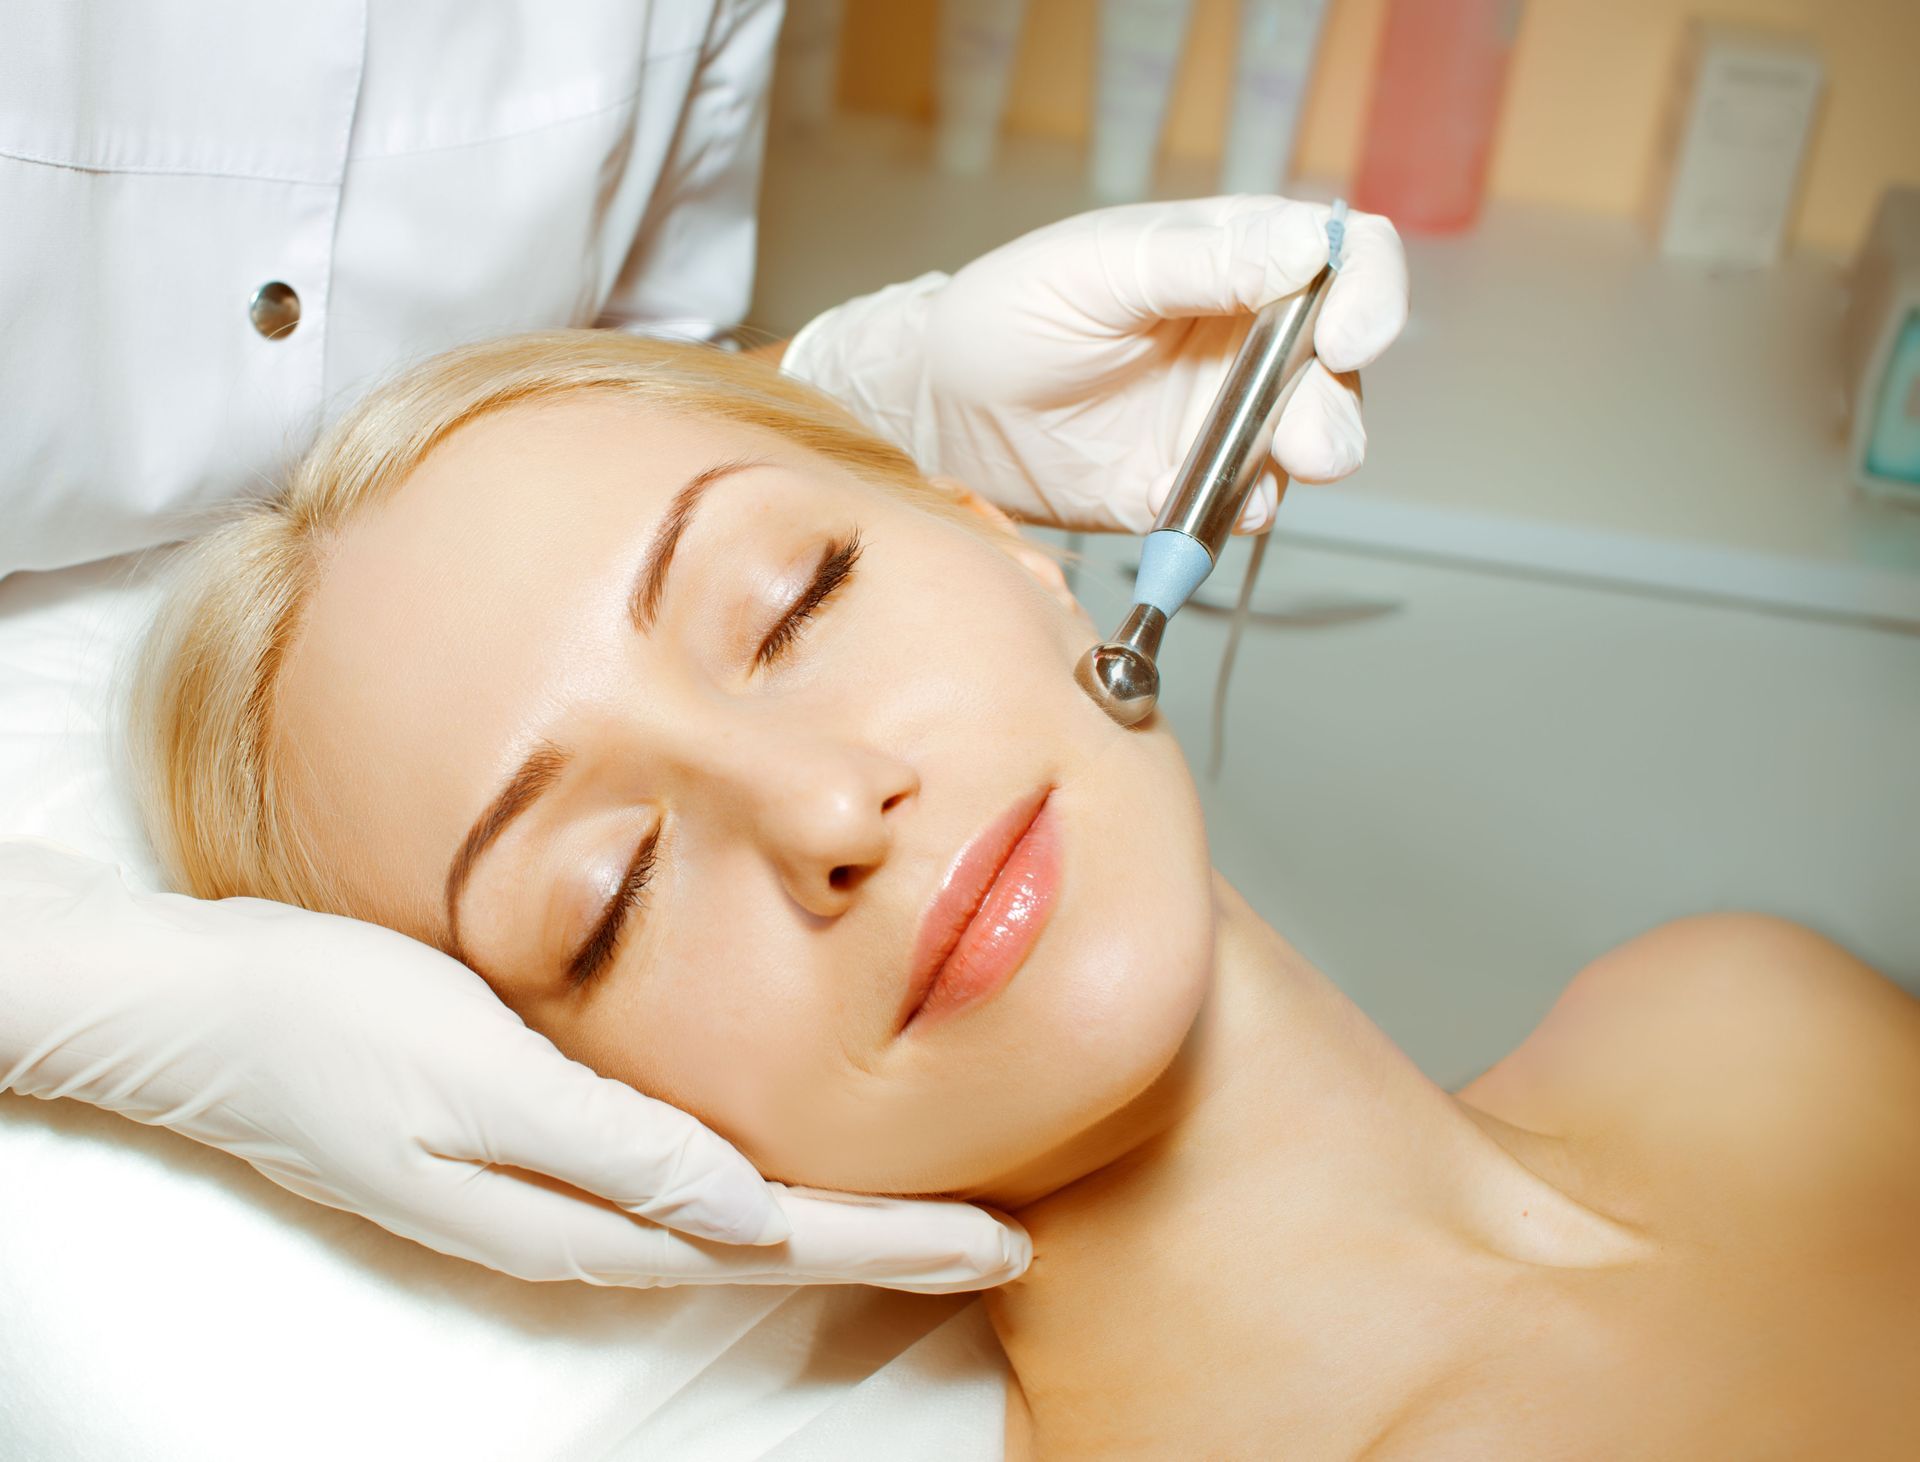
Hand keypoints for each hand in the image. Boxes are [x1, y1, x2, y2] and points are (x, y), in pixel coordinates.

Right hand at [0, 840, 1028, 1292]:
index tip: (998, 1241)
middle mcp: (577, 1218)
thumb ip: (611, 1147)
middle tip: (1003, 1239)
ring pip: (731, 1221)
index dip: (893, 1243)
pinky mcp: (535, 1146)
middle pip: (769, 1242)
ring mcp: (553, 1191)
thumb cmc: (334, 1024)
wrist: (207, 1011)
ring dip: (836, 1222)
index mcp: (574, 1208)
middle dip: (891, 1246)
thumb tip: (741, 1211)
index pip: (772, 1237)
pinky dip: (758, 1186)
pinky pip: (678, 1186)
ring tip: (928, 1215)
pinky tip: (785, 1168)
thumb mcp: (475, 1074)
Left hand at [782, 194, 1407, 532]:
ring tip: (1280, 469)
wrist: (943, 411)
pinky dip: (1239, 510)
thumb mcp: (1096, 268)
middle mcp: (1249, 339)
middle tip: (1309, 438)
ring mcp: (1227, 417)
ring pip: (1313, 440)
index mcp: (1237, 261)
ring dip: (1309, 459)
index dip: (1368, 292)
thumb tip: (1306, 243)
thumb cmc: (1008, 314)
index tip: (1346, 335)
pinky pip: (1245, 504)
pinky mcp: (1193, 486)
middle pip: (1342, 366)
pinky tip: (1205, 507)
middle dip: (1338, 404)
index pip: (1347, 258)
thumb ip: (1200, 262)